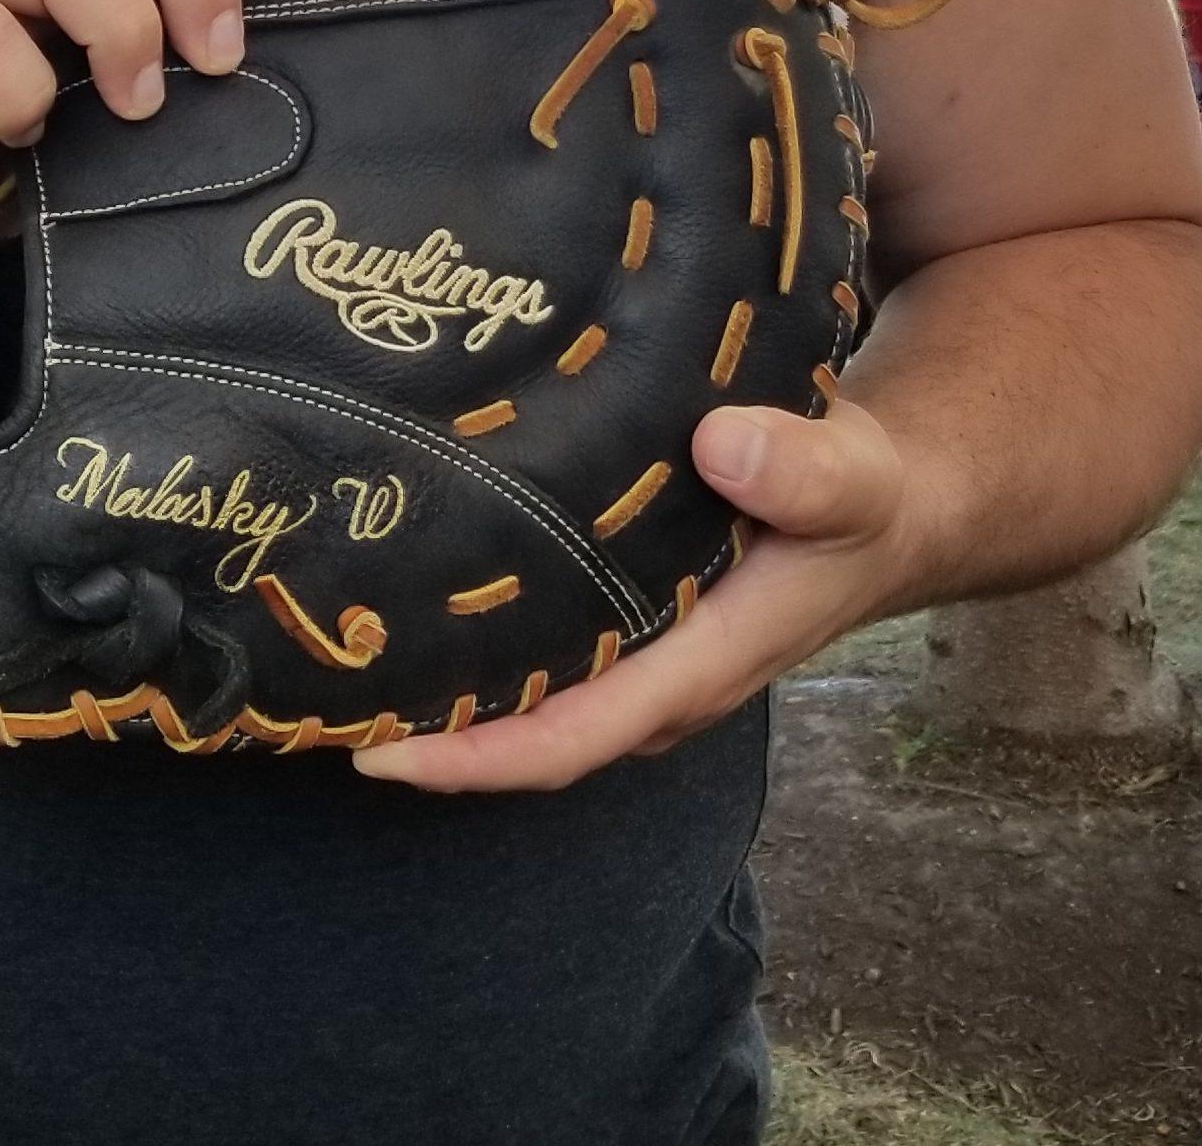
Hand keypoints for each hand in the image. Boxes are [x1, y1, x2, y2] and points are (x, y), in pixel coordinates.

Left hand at [352, 395, 918, 791]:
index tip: (381, 752)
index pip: (570, 736)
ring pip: (527, 693)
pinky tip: (409, 591)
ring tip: (332, 648)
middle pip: (525, 731)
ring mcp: (640, 652)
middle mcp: (656, 676)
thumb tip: (723, 446)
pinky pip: (541, 647)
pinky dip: (478, 637)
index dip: (475, 755)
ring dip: (444, 687)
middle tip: (314, 692)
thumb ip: (805, 466)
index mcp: (699, 663)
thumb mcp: (855, 475)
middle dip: (427, 731)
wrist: (888, 504)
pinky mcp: (629, 613)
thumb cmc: (863, 497)